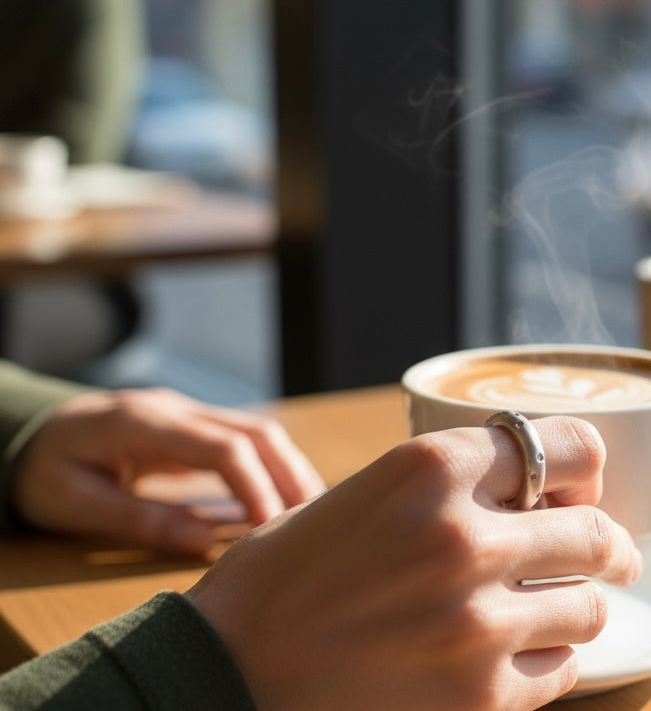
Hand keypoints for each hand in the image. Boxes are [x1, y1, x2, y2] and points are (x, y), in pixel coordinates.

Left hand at [10, 388, 325, 555]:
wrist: (35, 432)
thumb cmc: (47, 471)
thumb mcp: (73, 503)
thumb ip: (137, 519)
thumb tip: (203, 544)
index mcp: (145, 422)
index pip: (223, 447)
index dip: (255, 486)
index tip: (271, 528)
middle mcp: (177, 409)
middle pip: (255, 432)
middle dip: (289, 476)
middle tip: (311, 523)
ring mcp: (189, 412)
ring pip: (259, 432)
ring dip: (288, 470)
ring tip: (309, 513)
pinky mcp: (195, 426)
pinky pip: (246, 441)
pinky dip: (271, 468)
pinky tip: (284, 497)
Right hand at [187, 416, 640, 710]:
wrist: (228, 668)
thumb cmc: (286, 574)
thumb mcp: (364, 492)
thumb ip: (450, 486)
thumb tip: (527, 496)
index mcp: (432, 467)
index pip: (570, 446)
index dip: (583, 468)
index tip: (578, 489)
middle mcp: (464, 536)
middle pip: (596, 532)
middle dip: (603, 544)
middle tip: (600, 554)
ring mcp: (476, 623)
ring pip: (589, 607)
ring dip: (575, 606)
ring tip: (548, 609)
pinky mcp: (479, 700)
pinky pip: (563, 672)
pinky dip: (549, 661)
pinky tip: (511, 656)